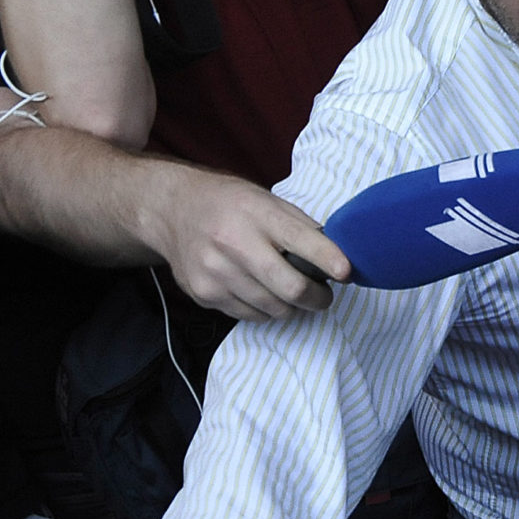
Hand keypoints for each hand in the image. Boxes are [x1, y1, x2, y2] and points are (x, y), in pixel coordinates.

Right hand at [138, 162, 348, 319]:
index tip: (345, 273)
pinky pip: (251, 316)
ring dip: (291, 307)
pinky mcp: (204, 293)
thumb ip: (302, 229)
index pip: (302, 242)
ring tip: (288, 290)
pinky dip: (265, 309)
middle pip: (292, 289)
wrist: (172, 210)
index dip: (329, 260)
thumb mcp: (267, 202)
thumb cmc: (230, 205)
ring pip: (275, 310)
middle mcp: (232, 243)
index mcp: (255, 214)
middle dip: (318, 299)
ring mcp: (215, 271)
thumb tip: (339, 260)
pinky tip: (259, 290)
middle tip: (322, 295)